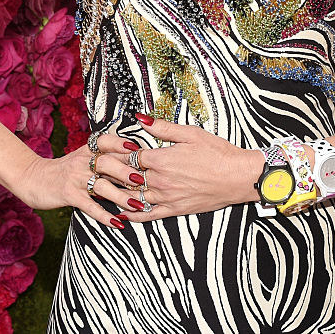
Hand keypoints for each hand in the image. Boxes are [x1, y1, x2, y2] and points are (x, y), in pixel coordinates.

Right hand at [13, 132, 143, 229]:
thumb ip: (102, 158)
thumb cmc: (64, 169)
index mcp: (87, 150)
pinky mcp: (69, 195)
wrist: (33, 178)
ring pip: (101, 186)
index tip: (139, 148)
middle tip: (144, 180)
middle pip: (107, 163)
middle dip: (126, 171)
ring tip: (138, 206)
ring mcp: (75, 179)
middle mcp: (82, 162)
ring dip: (121, 197)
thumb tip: (132, 162)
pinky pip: (89, 206)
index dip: (122, 144)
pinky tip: (118, 223)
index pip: (106, 142)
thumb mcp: (81, 158)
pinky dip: (104, 216)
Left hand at [108, 114, 264, 222]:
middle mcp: (160, 181)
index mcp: (161, 160)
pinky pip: (148, 216)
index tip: (104, 149)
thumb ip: (161, 128)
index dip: (116, 152)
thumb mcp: (189, 133)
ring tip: (101, 187)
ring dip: (117, 191)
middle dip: (111, 172)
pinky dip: (132, 214)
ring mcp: (167, 198)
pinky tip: (120, 213)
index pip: (128, 156)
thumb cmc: (217, 152)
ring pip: (133, 196)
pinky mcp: (175, 210)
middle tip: (96, 168)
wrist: (239, 177)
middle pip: (127, 177)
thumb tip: (139, 119)